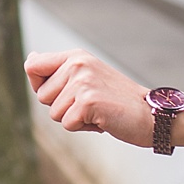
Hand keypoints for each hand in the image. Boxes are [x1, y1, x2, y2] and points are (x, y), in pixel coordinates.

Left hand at [25, 49, 152, 148]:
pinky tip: (103, 119)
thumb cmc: (116, 100)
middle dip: (63, 107)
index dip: (40, 85)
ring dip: (75, 119)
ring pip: (54, 113)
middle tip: (91, 104)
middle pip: (41, 96)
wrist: (152, 114)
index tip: (64, 91)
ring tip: (98, 111)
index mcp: (75, 56)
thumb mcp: (87, 76)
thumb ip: (58, 69)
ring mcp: (83, 82)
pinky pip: (68, 124)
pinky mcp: (88, 101)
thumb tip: (31, 58)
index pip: (32, 66)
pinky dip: (84, 128)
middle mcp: (77, 64)